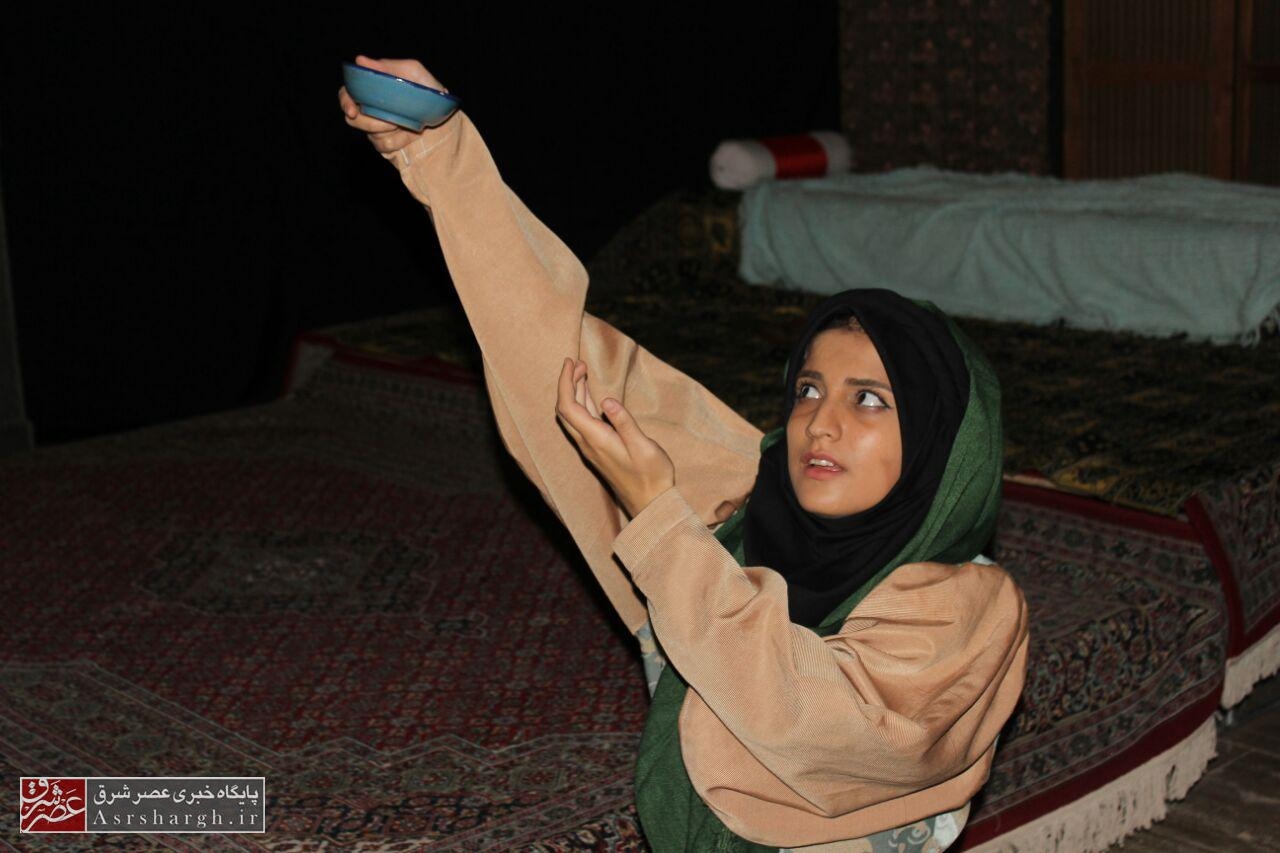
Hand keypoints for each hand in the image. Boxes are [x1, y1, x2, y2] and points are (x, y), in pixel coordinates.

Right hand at [337, 55, 448, 154]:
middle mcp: (370, 107)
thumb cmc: (427, 89)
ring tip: (406, 124)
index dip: (346, 102)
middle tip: (393, 122)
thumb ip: (387, 66)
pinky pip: (384, 145)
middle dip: (372, 123)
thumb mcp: (412, 72)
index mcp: (371, 88)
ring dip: (390, 131)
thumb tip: (360, 60)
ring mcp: (377, 126)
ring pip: (370, 134)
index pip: (346, 94)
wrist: (443, 116)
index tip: (353, 111)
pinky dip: (399, 140)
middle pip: (353, 119)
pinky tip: (410, 134)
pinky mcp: (385, 142)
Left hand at [555, 358, 675, 517]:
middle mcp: (588, 444)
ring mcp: (592, 448)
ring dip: (575, 393)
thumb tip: (607, 400)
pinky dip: (583, 404)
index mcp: (596, 439)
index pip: (568, 407)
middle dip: (567, 383)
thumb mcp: (643, 447)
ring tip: (582, 372)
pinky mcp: (599, 451)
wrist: (651, 503)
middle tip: (578, 363)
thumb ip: (624, 423)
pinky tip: (592, 397)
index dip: (565, 382)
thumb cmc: (651, 476)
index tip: (571, 362)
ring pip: (574, 416)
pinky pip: (583, 423)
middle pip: (566, 410)